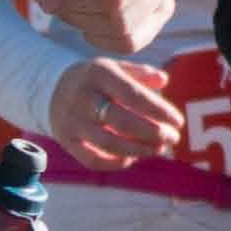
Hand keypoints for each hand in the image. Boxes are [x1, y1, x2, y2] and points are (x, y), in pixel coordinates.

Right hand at [41, 56, 180, 171]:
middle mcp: (82, 97)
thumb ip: (141, 73)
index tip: (178, 122)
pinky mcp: (66, 141)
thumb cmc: (96, 79)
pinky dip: (115, 163)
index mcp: (98, 73)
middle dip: (153, 133)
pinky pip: (92, 160)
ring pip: (109, 144)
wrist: (52, 89)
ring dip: (139, 150)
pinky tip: (132, 157)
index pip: (133, 95)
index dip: (159, 111)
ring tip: (158, 149)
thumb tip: (163, 80)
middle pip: (122, 122)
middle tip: (172, 138)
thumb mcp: (115, 68)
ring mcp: (71, 121)